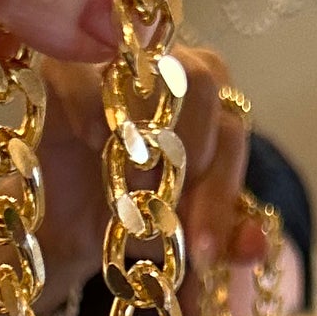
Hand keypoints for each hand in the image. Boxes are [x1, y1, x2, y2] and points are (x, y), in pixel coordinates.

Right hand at [21, 47, 255, 311]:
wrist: (62, 231)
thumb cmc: (129, 220)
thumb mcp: (180, 239)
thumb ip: (222, 238)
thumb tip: (255, 245)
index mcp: (207, 101)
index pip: (231, 127)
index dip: (222, 191)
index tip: (202, 253)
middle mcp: (167, 67)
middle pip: (201, 83)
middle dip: (190, 161)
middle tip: (164, 218)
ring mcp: (115, 62)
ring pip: (149, 74)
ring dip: (144, 144)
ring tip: (127, 199)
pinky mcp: (61, 68)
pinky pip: (83, 77)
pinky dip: (93, 113)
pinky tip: (94, 146)